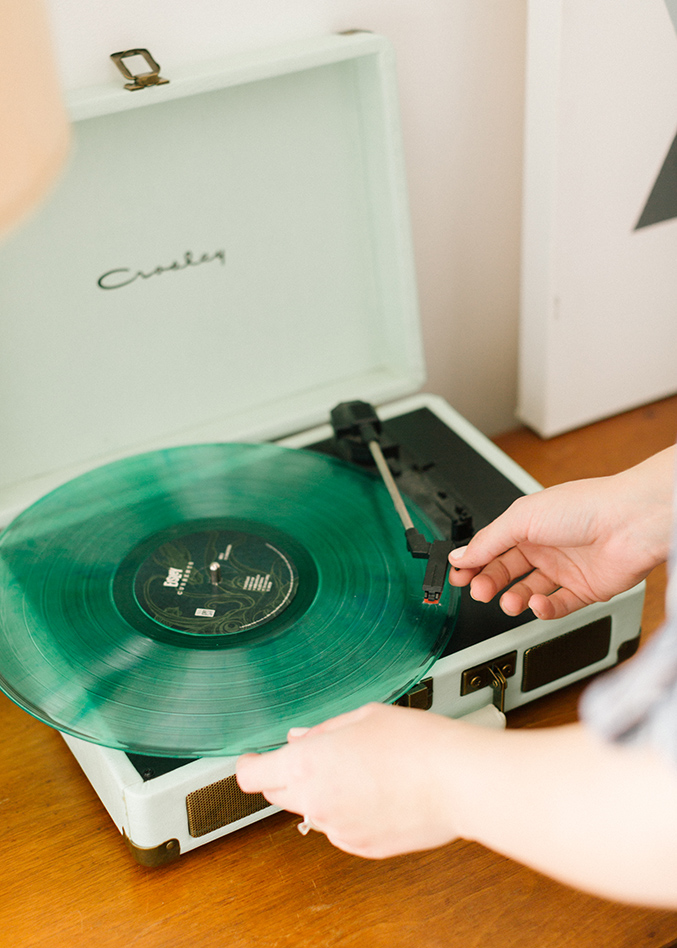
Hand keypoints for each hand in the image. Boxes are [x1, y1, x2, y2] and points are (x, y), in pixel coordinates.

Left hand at [236, 703, 459, 858]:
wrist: (457, 782)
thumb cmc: (416, 743)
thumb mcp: (364, 717)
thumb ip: (323, 731)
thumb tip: (299, 738)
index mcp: (308, 765)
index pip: (252, 775)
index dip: (248, 764)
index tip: (251, 758)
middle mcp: (316, 803)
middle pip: (276, 795)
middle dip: (285, 776)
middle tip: (312, 756)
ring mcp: (338, 830)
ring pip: (310, 811)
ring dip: (318, 793)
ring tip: (358, 769)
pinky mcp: (360, 847)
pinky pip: (338, 827)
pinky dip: (344, 811)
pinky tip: (374, 791)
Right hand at [448, 448, 673, 619]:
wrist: (630, 523)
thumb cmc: (584, 506)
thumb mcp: (521, 518)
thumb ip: (488, 541)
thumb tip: (461, 555)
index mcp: (529, 524)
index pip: (492, 548)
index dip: (474, 563)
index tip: (458, 576)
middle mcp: (547, 546)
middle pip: (507, 571)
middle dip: (489, 582)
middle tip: (479, 591)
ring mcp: (566, 569)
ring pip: (530, 591)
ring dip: (515, 599)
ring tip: (509, 602)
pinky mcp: (585, 590)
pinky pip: (557, 605)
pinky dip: (544, 609)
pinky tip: (538, 603)